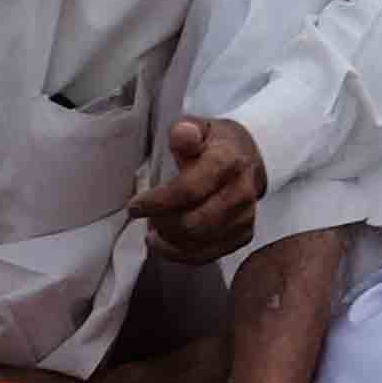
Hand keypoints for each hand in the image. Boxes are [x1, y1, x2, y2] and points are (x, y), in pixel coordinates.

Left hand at [126, 116, 266, 265]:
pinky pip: (207, 255)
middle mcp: (241, 192)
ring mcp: (245, 217)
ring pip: (198, 243)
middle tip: (145, 217)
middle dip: (162, 223)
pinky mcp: (243, 235)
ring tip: (153, 229)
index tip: (134, 206)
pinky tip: (166, 242)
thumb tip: (182, 135)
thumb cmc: (215, 144)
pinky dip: (180, 254)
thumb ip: (186, 130)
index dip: (158, 202)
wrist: (247, 158)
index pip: (190, 190)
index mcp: (229, 161)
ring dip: (169, 241)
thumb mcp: (200, 127)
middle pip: (193, 223)